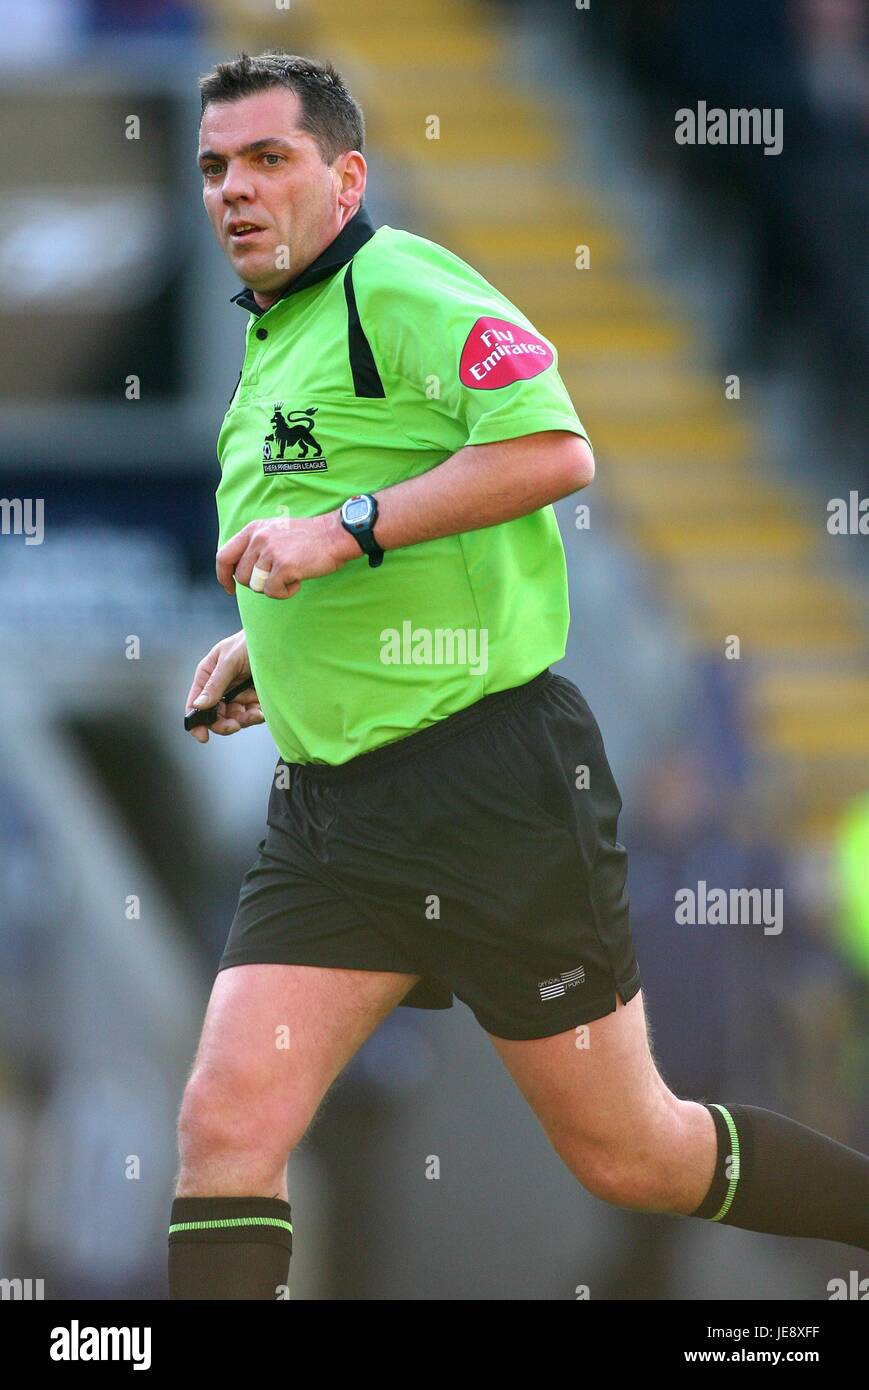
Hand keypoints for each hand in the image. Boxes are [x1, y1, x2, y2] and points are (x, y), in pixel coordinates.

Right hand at [185, 630, 263, 743]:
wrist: (278, 638)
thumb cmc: (250, 641)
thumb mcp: (230, 660)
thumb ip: (215, 683)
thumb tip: (199, 705)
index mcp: (208, 674)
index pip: (196, 702)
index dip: (196, 721)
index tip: (202, 736)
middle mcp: (220, 687)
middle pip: (215, 715)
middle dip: (224, 723)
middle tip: (235, 726)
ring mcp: (237, 694)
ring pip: (234, 718)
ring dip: (243, 720)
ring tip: (255, 714)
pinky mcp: (254, 698)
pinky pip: (250, 715)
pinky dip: (255, 716)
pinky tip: (261, 711)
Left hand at [216, 511, 355, 598]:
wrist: (335, 536)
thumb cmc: (309, 538)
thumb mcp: (275, 532)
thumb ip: (256, 546)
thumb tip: (240, 570)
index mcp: (253, 529)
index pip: (224, 556)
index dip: (223, 576)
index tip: (229, 588)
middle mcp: (258, 538)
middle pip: (241, 576)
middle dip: (257, 584)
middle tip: (277, 579)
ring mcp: (270, 552)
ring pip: (256, 586)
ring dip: (273, 588)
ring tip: (289, 577)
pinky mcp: (284, 566)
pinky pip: (273, 592)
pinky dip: (285, 593)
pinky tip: (297, 581)